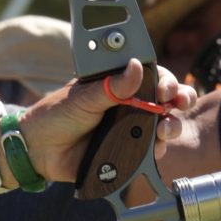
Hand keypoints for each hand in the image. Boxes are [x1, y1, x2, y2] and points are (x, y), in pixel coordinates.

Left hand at [15, 60, 195, 183]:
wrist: (40, 150)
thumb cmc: (58, 114)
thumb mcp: (83, 96)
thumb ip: (111, 86)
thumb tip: (137, 67)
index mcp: (121, 84)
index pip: (155, 76)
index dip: (167, 80)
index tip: (166, 88)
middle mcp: (132, 105)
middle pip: (169, 99)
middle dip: (180, 99)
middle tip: (176, 103)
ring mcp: (133, 129)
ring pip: (166, 126)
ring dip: (173, 126)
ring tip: (165, 129)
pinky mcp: (129, 153)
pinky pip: (152, 152)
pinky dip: (159, 151)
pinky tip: (155, 148)